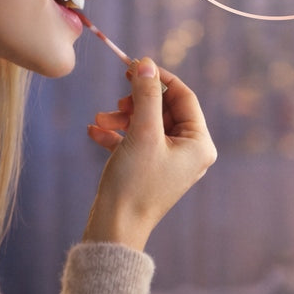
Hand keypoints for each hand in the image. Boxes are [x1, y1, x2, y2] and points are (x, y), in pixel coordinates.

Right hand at [83, 58, 216, 251]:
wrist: (115, 229)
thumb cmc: (134, 183)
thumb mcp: (142, 132)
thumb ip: (146, 95)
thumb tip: (147, 64)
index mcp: (200, 144)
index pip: (184, 97)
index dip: (159, 78)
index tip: (134, 65)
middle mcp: (190, 153)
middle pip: (164, 110)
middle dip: (136, 102)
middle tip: (117, 99)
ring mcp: (170, 163)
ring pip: (147, 125)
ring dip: (122, 117)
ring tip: (99, 119)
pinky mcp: (150, 171)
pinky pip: (136, 142)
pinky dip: (117, 134)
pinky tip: (94, 132)